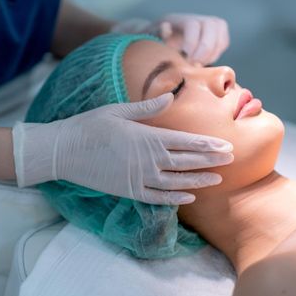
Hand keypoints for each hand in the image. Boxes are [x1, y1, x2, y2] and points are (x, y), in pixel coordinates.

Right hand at [13, 93, 233, 204]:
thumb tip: (170, 97)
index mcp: (147, 138)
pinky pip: (158, 197)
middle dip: (210, 160)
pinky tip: (188, 197)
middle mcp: (148, 161)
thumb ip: (147, 108)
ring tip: (217, 180)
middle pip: (187, 162)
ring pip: (177, 182)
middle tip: (230, 159)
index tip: (226, 146)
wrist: (65, 151)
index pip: (186, 142)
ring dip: (199, 181)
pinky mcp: (129, 191)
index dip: (208, 145)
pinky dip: (175, 198)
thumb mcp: (118, 110)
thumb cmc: (90, 126)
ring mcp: (139, 179)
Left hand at [111, 14, 229, 64]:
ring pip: (220, 33)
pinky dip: (217, 53)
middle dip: (206, 48)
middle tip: (196, 65)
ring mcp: (208, 24)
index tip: (188, 59)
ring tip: (199, 64)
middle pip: (212, 25)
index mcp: (178, 19)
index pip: (193, 24)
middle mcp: (196, 18)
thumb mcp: (150, 39)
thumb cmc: (153, 42)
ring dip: (213, 52)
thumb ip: (158, 35)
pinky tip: (204, 62)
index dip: (193, 42)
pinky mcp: (216, 33)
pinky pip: (224, 42)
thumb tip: (166, 27)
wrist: (159, 39)